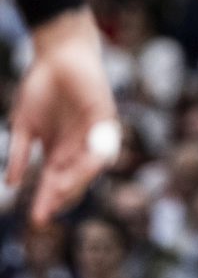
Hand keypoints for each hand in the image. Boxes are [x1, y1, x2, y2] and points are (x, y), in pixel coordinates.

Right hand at [6, 9, 117, 224]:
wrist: (56, 57)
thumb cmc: (40, 89)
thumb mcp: (23, 125)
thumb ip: (20, 154)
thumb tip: (11, 184)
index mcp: (59, 152)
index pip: (55, 183)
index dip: (46, 201)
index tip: (36, 220)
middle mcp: (78, 147)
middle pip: (74, 179)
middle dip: (61, 197)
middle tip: (47, 214)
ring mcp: (93, 135)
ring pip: (90, 166)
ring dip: (76, 180)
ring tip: (60, 192)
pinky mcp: (106, 118)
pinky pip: (104, 142)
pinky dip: (93, 156)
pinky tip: (82, 166)